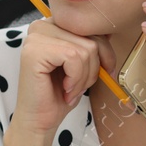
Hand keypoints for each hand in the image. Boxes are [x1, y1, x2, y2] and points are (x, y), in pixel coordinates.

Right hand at [11, 17, 103, 139]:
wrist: (39, 120)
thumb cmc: (59, 94)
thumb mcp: (82, 64)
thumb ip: (91, 44)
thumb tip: (111, 30)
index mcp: (53, 25)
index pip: (90, 27)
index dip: (104, 52)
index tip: (104, 71)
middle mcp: (42, 25)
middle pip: (90, 38)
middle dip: (93, 68)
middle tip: (80, 87)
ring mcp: (36, 37)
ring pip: (85, 50)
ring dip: (84, 77)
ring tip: (71, 90)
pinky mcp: (35, 51)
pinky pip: (74, 57)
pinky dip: (76, 79)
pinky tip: (65, 89)